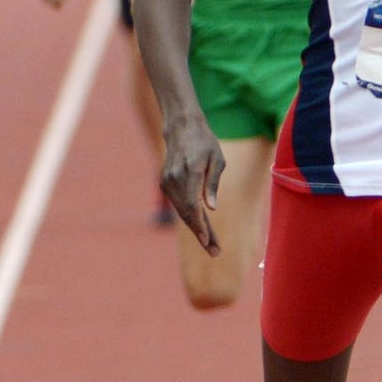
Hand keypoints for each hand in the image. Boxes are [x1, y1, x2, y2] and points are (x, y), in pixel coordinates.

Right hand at [158, 116, 224, 255]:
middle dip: (201, 234)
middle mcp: (176, 178)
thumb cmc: (204, 142)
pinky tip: (202, 228)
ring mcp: (167, 181)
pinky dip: (190, 218)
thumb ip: (212, 184)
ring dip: (196, 229)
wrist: (180, 128)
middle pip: (187, 213)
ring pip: (182, 212)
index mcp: (191, 170)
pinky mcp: (165, 183)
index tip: (207, 241)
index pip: (193, 204)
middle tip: (215, 253)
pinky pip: (179, 205)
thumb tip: (211, 208)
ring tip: (212, 245)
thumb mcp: (217, 159)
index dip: (200, 225)